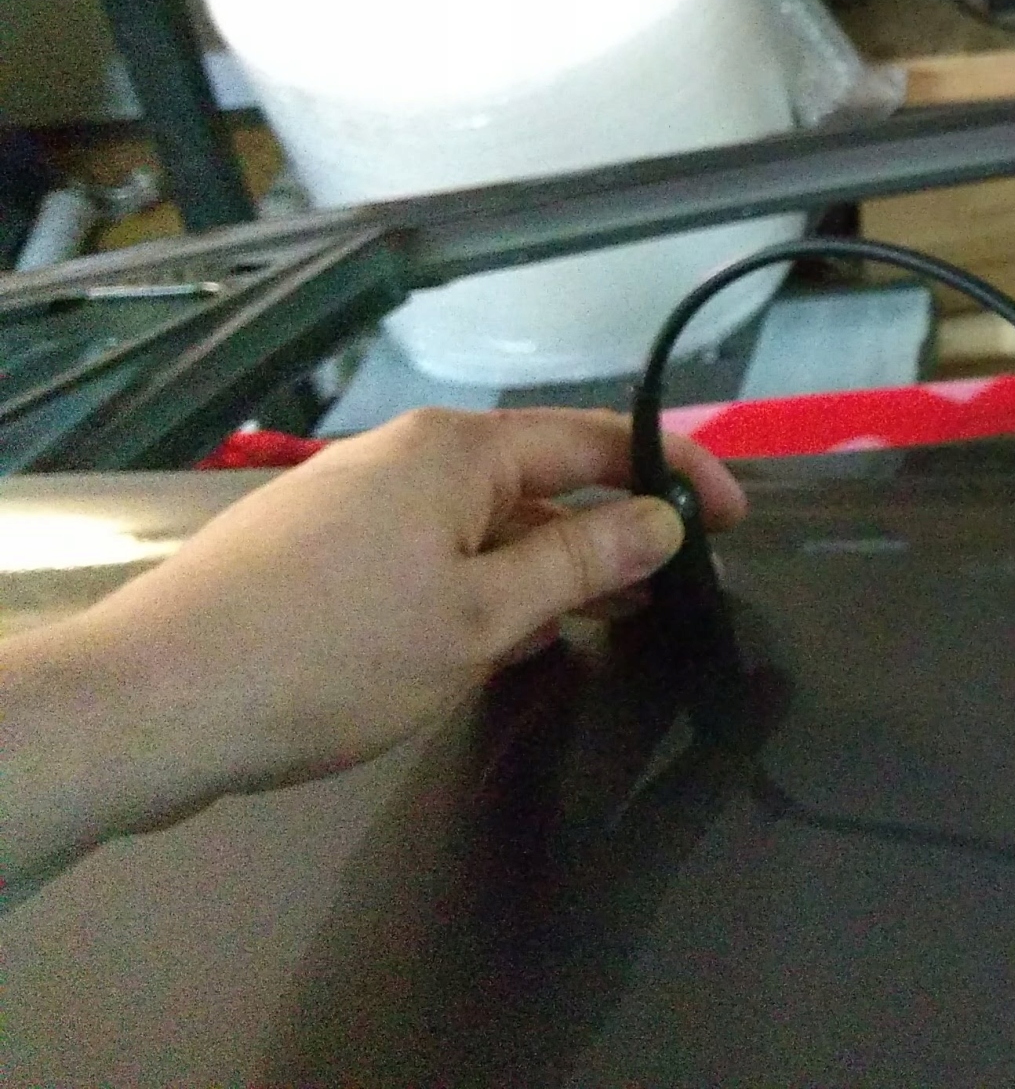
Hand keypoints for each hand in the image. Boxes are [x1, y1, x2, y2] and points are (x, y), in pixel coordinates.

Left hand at [0, 408, 744, 886]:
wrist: (153, 702)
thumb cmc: (331, 655)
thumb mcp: (480, 618)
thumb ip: (580, 565)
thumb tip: (661, 521)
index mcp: (456, 449)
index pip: (597, 439)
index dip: (674, 475)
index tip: (734, 523)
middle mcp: (408, 456)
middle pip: (542, 477)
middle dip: (614, 528)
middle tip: (676, 589)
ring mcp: (357, 502)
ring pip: (486, 522)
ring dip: (551, 567)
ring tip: (607, 624)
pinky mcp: (321, 553)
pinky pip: (435, 552)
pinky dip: (488, 586)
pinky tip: (505, 642)